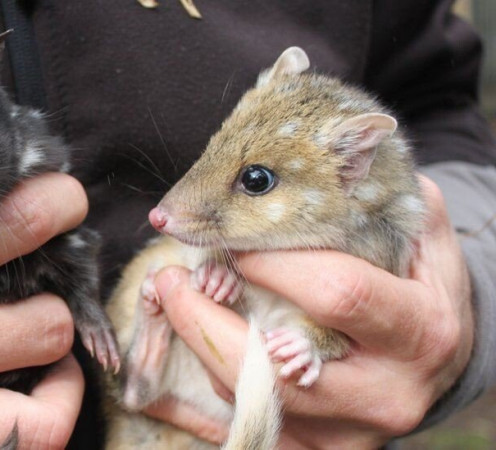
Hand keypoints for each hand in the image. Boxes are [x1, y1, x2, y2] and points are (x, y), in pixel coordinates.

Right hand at [0, 173, 86, 447]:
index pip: (25, 220)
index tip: (62, 205)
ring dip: (54, 362)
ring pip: (47, 393)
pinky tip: (25, 389)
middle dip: (57, 294)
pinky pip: (19, 443)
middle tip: (43, 285)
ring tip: (41, 343)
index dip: (61, 205)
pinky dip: (41, 413)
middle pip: (51, 318)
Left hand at [147, 175, 472, 447]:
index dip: (274, 263)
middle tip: (170, 280)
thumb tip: (357, 150)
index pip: (334, 291)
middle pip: (278, 365)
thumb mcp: (428, 249)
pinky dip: (196, 403)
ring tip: (176, 308)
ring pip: (252, 397)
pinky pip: (241, 430)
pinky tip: (165, 374)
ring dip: (200, 350)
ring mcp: (346, 431)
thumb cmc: (423, 300)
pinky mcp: (314, 449)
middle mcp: (384, 391)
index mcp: (417, 331)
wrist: (434, 371)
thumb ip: (398, 204)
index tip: (232, 243)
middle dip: (208, 319)